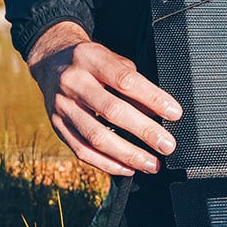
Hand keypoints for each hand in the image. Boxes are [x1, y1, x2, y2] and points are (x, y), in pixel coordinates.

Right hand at [27, 22, 182, 176]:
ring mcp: (61, 106)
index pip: (125, 80)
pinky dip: (107, 163)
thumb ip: (132, 81)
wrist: (51, 60)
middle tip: (167, 145)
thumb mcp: (111, 59)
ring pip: (96, 137)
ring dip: (128, 154)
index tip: (175, 113)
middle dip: (144, 131)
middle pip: (112, 111)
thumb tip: (158, 112)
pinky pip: (82, 150)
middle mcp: (73, 82)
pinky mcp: (56, 126)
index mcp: (90, 59)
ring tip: (152, 164)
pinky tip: (128, 168)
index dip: (152, 98)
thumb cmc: (91, 61)